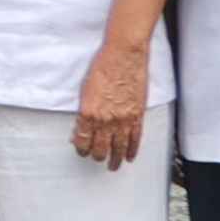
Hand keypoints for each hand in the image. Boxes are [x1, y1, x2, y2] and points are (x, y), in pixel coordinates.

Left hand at [71, 41, 152, 169]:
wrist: (124, 54)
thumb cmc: (103, 65)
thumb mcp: (85, 88)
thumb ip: (86, 108)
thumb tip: (84, 122)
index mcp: (88, 112)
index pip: (82, 139)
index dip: (81, 148)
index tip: (81, 150)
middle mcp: (105, 120)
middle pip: (100, 147)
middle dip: (96, 156)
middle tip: (96, 159)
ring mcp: (123, 119)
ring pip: (118, 147)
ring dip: (114, 159)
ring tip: (112, 166)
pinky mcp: (137, 115)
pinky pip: (135, 139)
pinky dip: (132, 150)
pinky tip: (129, 157)